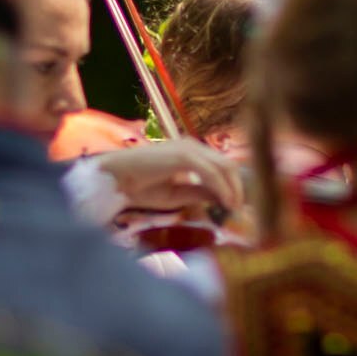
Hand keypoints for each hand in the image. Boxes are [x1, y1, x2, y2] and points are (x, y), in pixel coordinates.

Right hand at [93, 139, 244, 220]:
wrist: (115, 180)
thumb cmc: (140, 188)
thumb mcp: (176, 195)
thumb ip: (199, 193)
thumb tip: (224, 199)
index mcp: (191, 153)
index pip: (223, 166)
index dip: (234, 185)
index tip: (239, 206)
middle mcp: (193, 147)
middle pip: (228, 165)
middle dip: (239, 187)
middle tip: (241, 209)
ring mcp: (188, 148)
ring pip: (223, 166)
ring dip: (233, 189)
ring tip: (235, 208)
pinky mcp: (183, 155)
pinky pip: (210, 172)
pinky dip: (221, 188)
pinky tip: (225, 202)